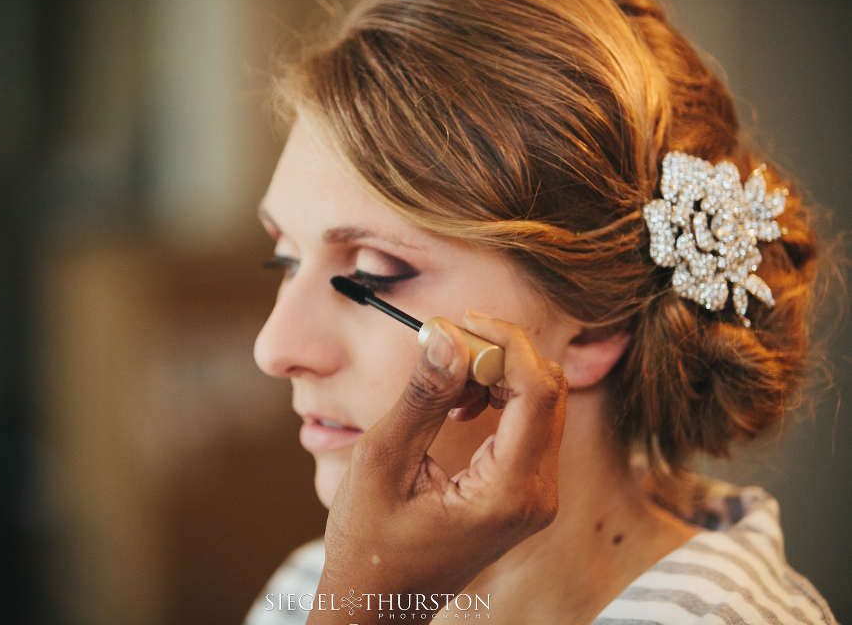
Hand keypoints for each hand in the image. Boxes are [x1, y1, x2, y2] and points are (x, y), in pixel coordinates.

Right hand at [308, 311, 567, 622]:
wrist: (379, 605)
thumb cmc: (369, 545)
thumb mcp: (383, 463)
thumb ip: (422, 398)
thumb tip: (449, 335)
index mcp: (509, 491)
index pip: (538, 390)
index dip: (507, 342)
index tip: (463, 321)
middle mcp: (537, 495)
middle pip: (548, 392)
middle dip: (502, 354)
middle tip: (448, 343)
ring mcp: (535, 497)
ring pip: (541, 405)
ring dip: (498, 376)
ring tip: (446, 379)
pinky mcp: (523, 494)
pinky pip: (528, 427)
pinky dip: (498, 399)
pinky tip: (458, 404)